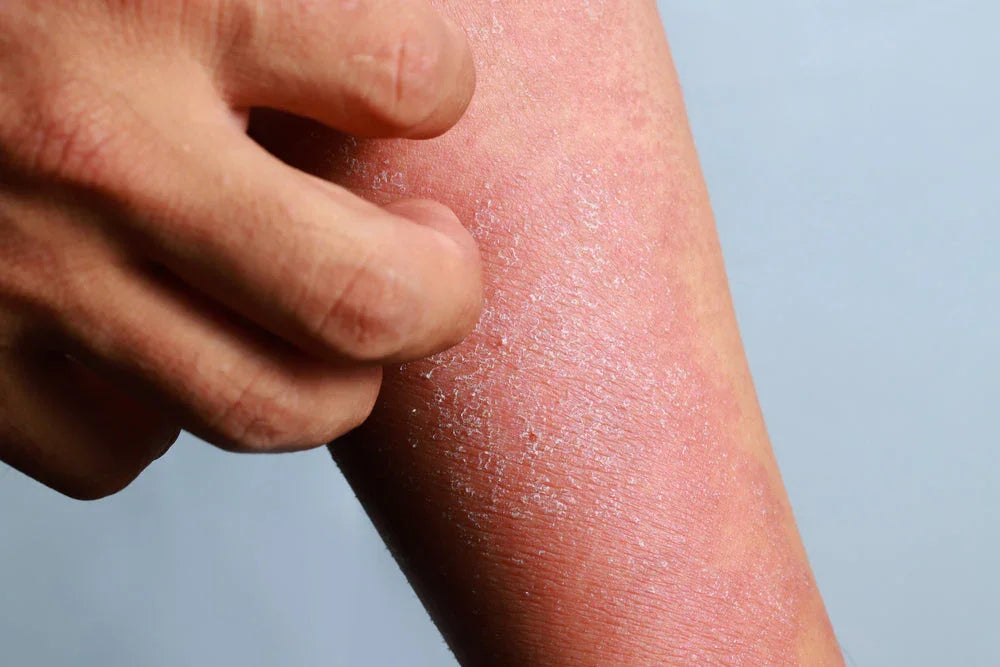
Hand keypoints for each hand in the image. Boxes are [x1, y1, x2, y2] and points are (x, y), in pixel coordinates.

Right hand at [0, 0, 481, 498]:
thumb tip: (379, 65)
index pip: (405, 80)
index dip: (435, 87)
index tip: (414, 93)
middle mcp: (101, 151)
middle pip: (361, 301)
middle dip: (439, 295)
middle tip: (434, 259)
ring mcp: (25, 276)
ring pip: (265, 408)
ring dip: (333, 379)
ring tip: (330, 317)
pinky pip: (119, 447)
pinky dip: (169, 408)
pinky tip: (162, 336)